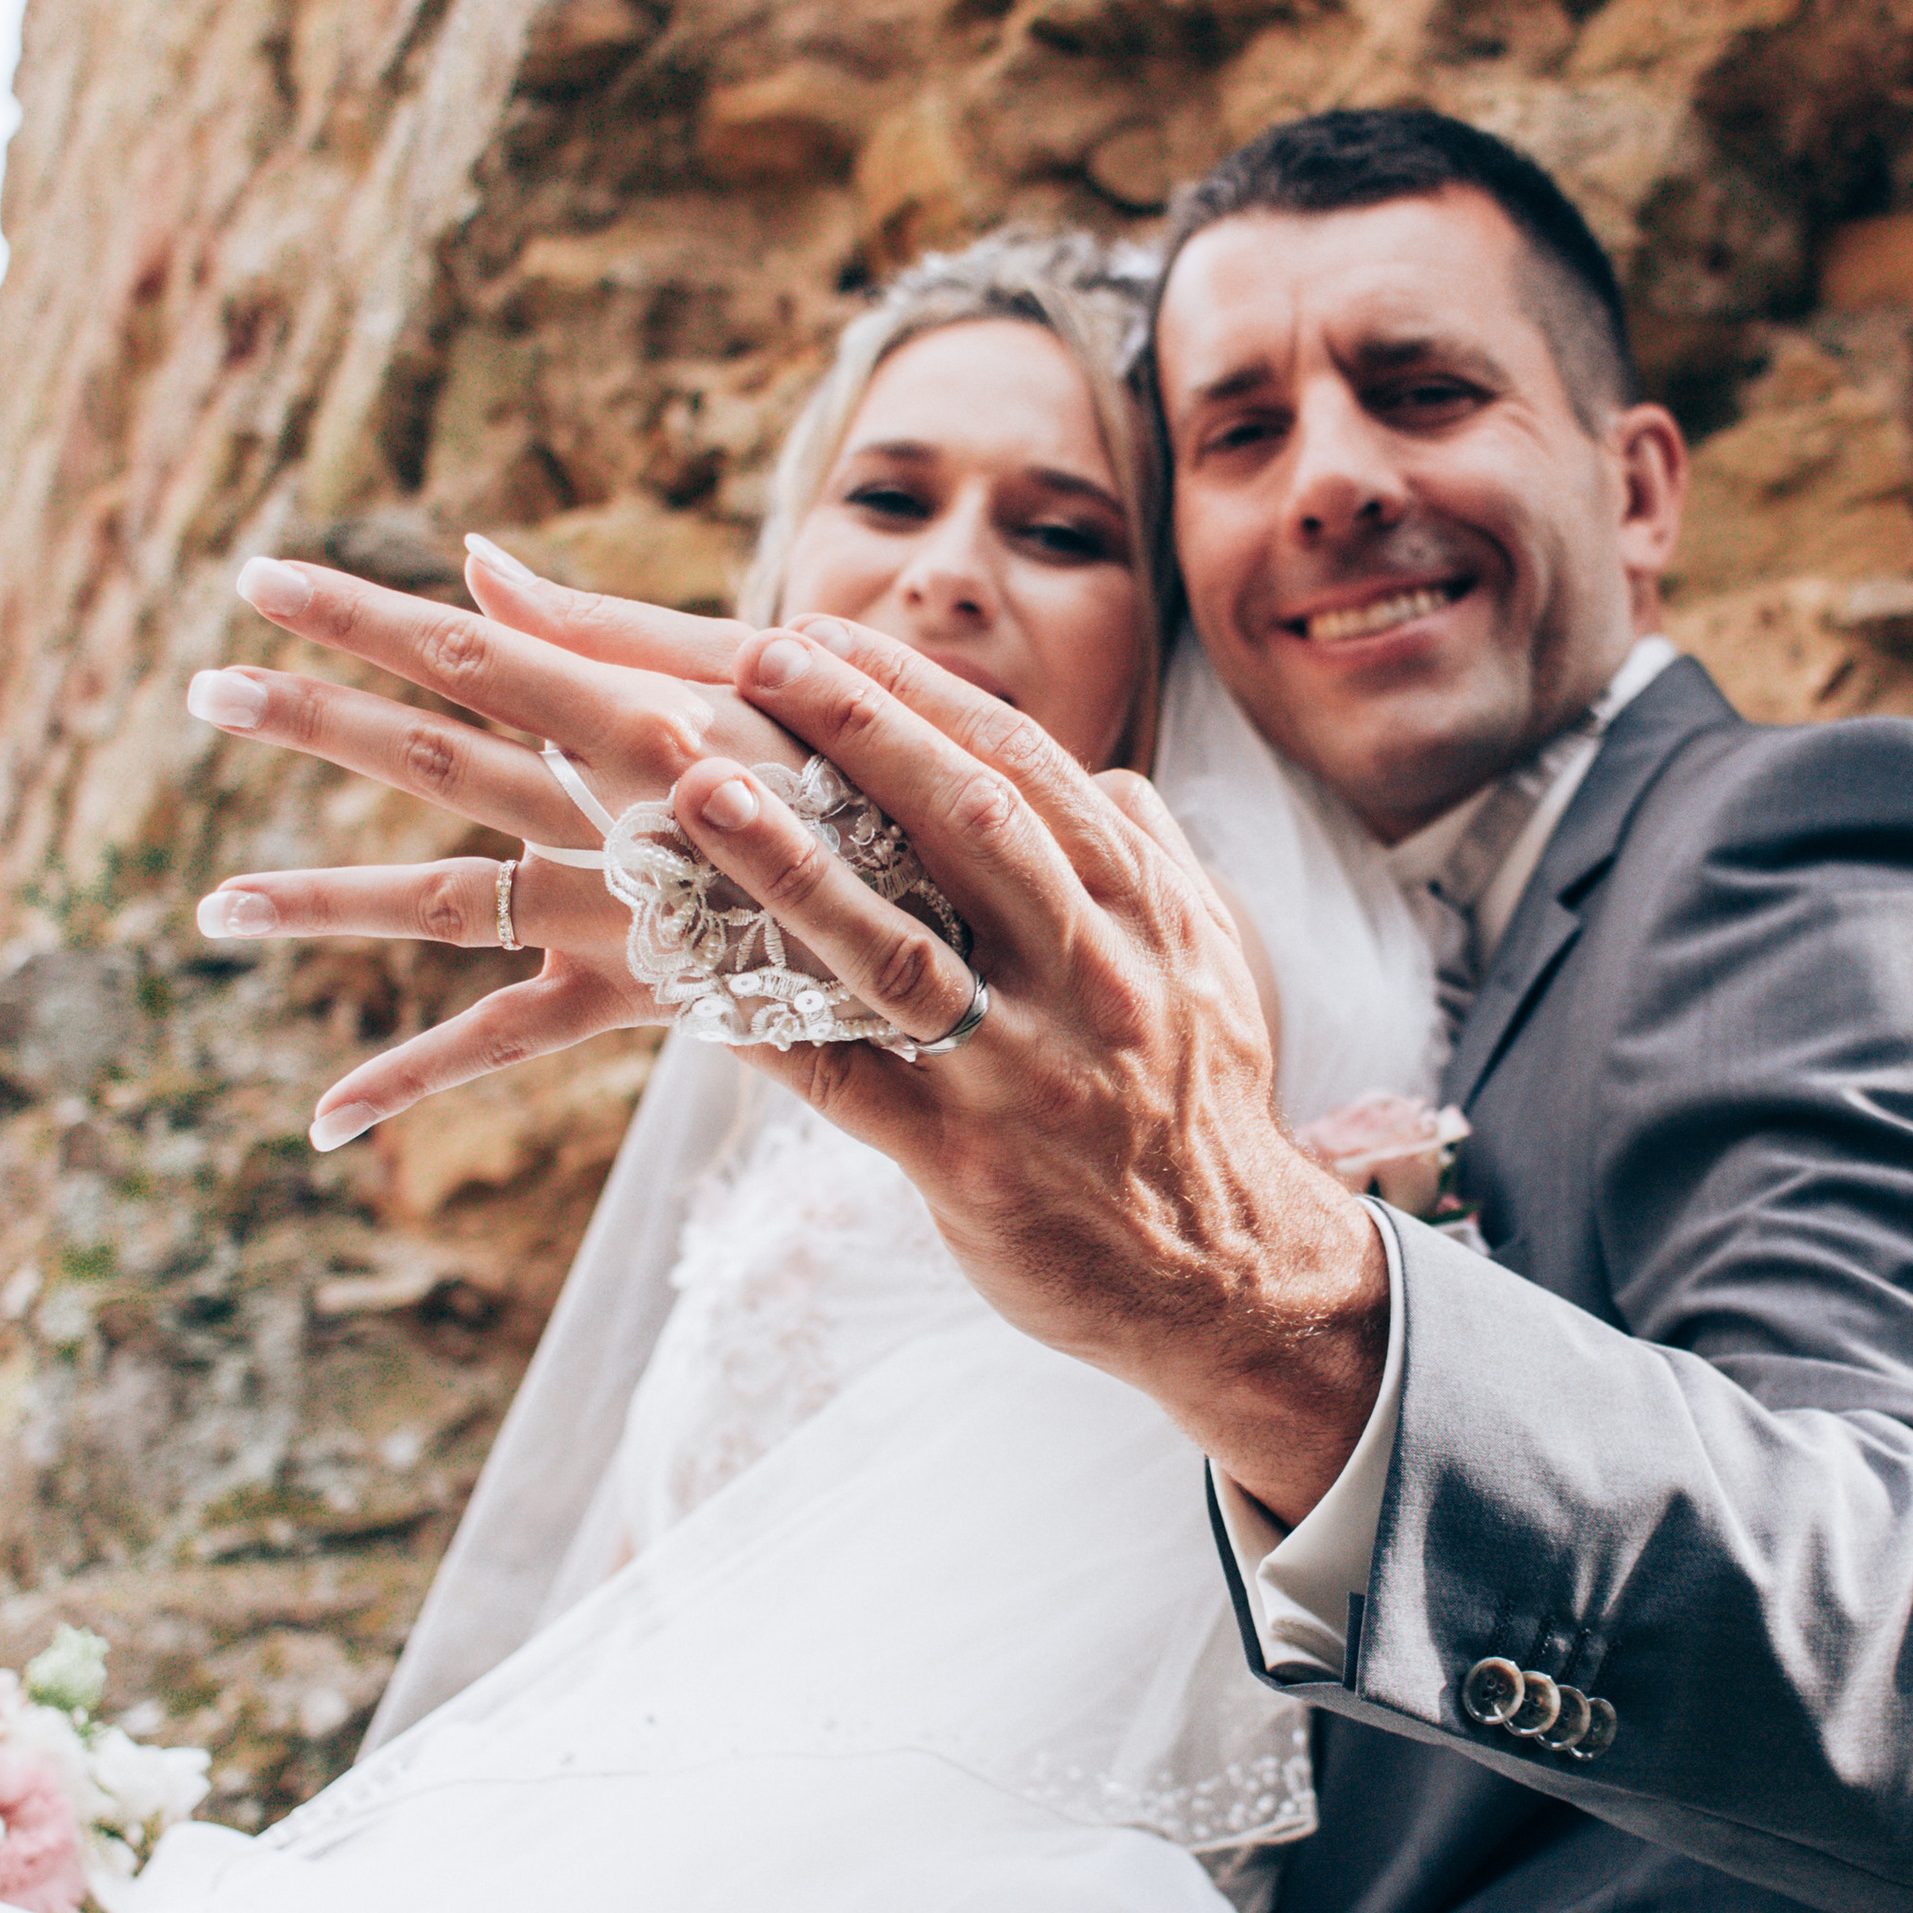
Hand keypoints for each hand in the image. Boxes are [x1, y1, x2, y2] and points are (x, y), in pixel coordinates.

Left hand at [186, 545, 804, 1145]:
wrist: (960, 907)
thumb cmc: (860, 766)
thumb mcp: (751, 677)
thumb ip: (602, 624)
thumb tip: (474, 564)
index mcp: (642, 716)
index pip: (475, 652)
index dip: (364, 615)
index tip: (261, 577)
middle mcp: (616, 813)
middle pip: (437, 757)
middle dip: (316, 720)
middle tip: (204, 688)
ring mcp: (617, 913)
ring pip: (445, 902)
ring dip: (324, 900)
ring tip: (212, 908)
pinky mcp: (630, 996)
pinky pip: (503, 1046)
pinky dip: (412, 1081)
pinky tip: (321, 1120)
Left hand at [664, 616, 1390, 1525]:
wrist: (1230, 1277)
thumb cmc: (1196, 1102)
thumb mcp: (1211, 965)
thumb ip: (1153, 863)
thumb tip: (1106, 776)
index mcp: (1143, 910)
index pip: (1022, 765)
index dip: (915, 694)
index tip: (818, 636)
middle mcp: (1093, 975)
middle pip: (969, 825)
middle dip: (859, 732)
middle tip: (755, 660)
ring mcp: (1028, 1072)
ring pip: (902, 949)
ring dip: (792, 864)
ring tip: (697, 791)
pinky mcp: (970, 1165)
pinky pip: (847, 1084)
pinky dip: (765, 1024)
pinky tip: (682, 975)